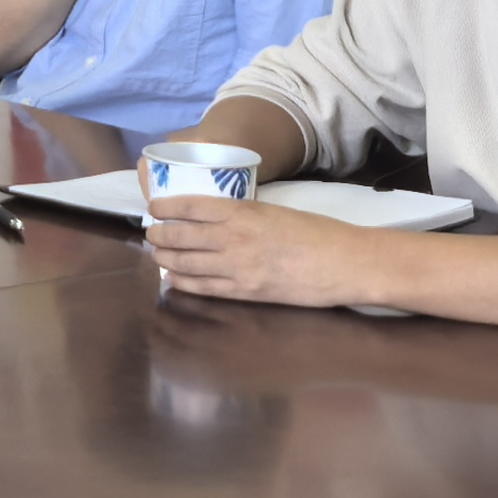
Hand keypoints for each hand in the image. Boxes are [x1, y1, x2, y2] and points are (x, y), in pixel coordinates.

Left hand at [144, 194, 396, 308]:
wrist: (345, 263)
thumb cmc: (316, 232)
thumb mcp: (273, 211)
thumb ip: (242, 214)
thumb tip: (214, 218)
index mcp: (242, 211)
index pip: (189, 205)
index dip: (165, 206)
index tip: (154, 207)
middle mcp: (233, 238)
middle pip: (179, 235)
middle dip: (159, 234)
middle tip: (151, 232)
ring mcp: (236, 267)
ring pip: (184, 262)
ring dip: (165, 257)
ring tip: (157, 253)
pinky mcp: (245, 292)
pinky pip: (202, 287)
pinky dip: (182, 281)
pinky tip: (173, 277)